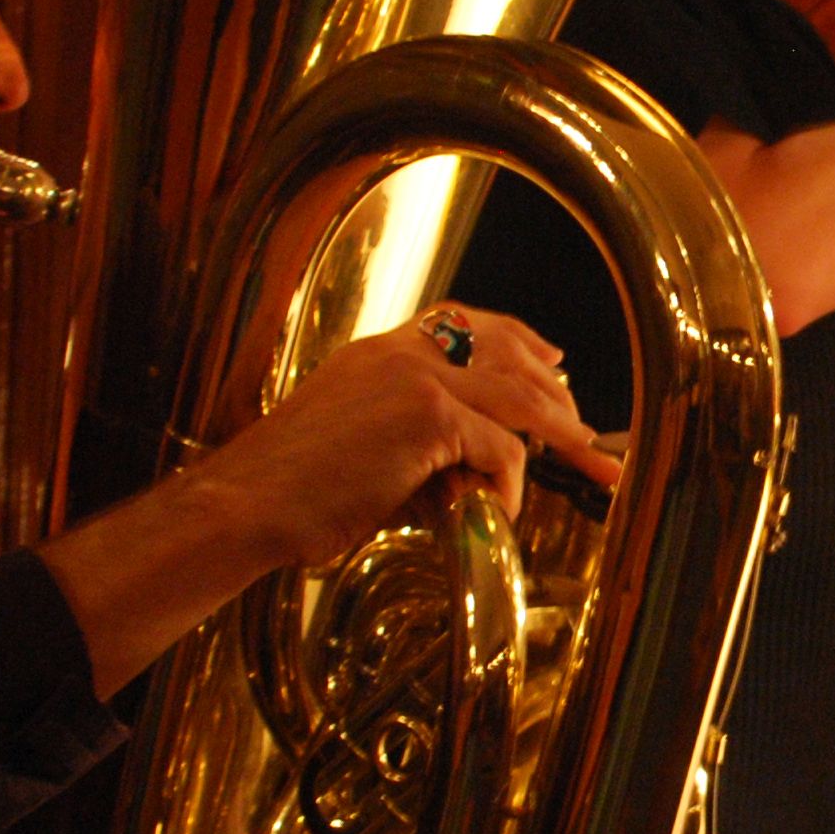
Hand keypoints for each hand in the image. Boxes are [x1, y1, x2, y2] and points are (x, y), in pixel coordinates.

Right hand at [191, 307, 621, 571]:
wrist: (244, 505)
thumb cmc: (289, 493)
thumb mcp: (356, 446)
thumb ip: (415, 442)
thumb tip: (470, 469)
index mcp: (378, 352)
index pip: (463, 322)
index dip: (518, 340)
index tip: (553, 359)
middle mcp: (399, 353)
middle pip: (509, 356)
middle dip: (559, 395)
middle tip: (589, 434)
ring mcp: (414, 378)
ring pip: (520, 398)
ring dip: (563, 437)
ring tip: (589, 466)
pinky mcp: (427, 416)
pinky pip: (500, 450)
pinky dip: (511, 486)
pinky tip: (500, 511)